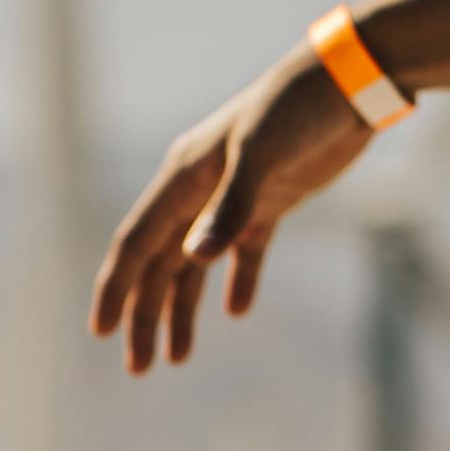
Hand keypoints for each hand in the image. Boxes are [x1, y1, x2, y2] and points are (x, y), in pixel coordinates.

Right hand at [93, 47, 374, 370]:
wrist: (349, 83)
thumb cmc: (298, 110)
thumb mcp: (262, 156)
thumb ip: (229, 209)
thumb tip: (194, 261)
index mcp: (183, 176)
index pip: (136, 242)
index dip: (116, 288)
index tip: (100, 331)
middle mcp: (198, 188)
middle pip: (159, 263)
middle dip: (144, 315)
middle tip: (138, 367)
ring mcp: (233, 196)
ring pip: (194, 263)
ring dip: (182, 309)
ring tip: (176, 357)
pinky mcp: (270, 200)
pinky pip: (243, 250)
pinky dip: (237, 280)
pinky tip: (236, 310)